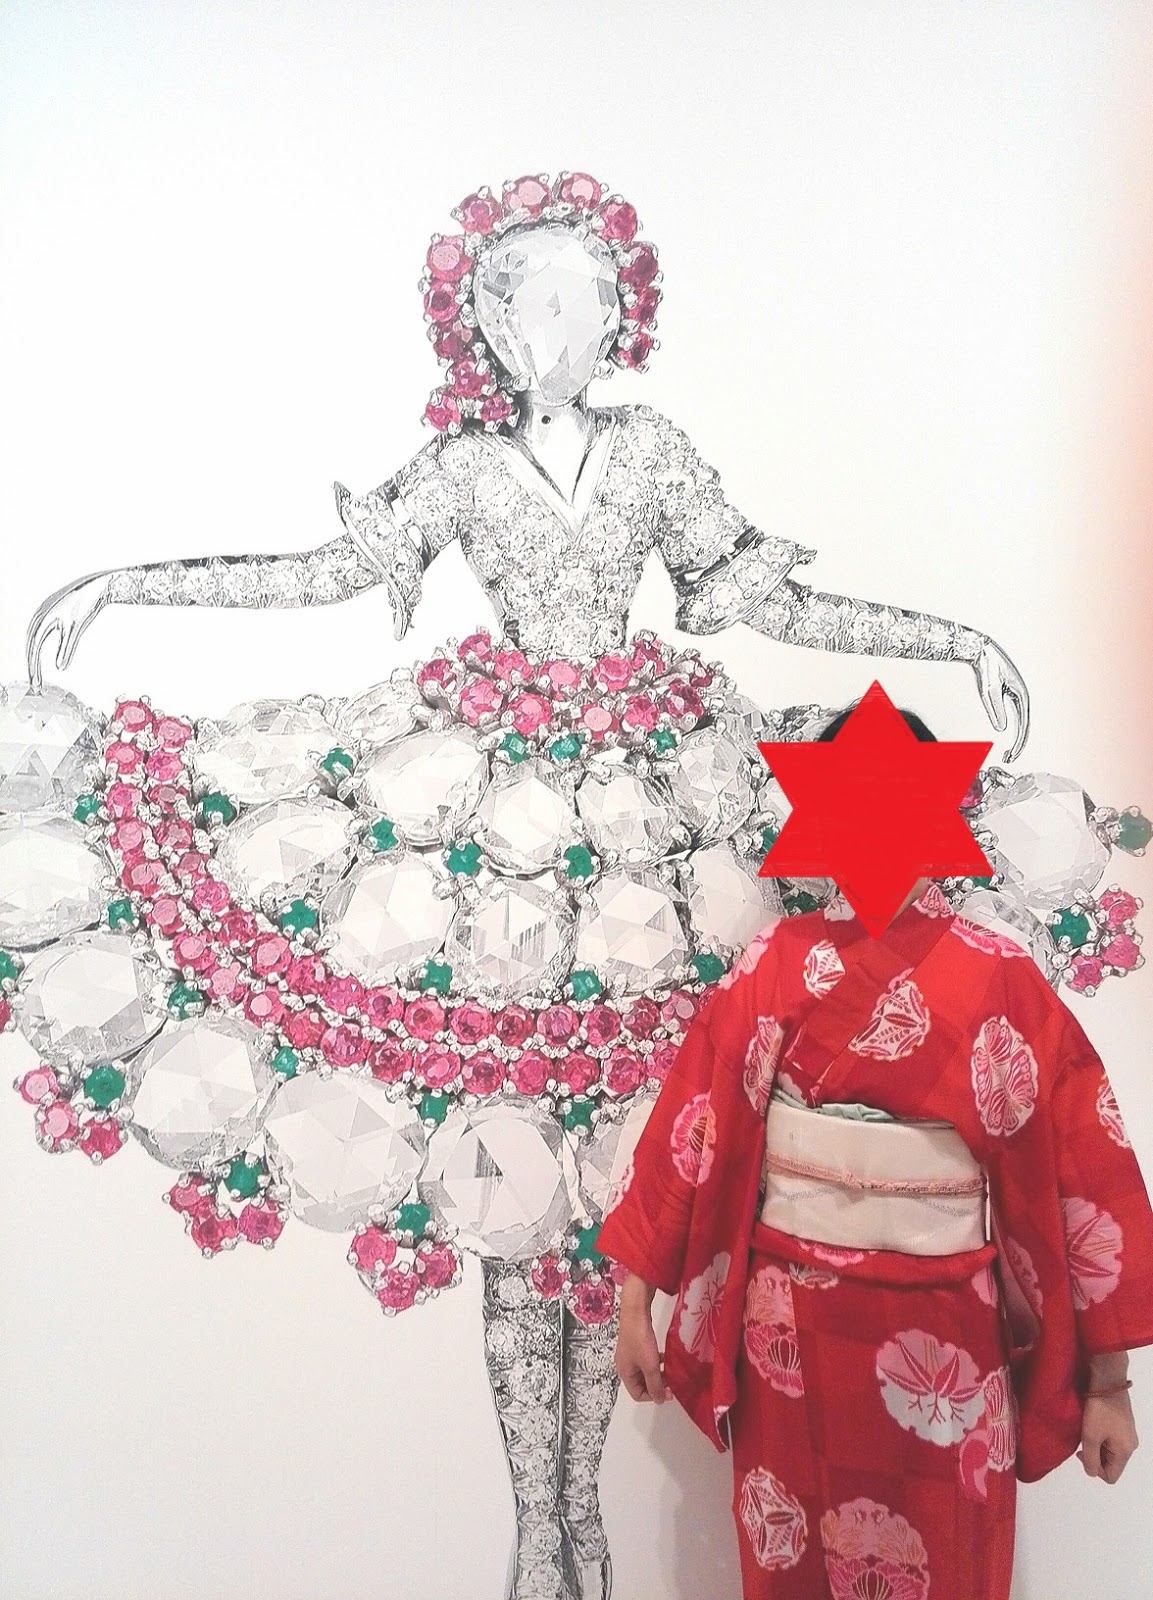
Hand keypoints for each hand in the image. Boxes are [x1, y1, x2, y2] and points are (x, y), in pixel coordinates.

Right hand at [26, 571, 111, 687]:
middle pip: (30, 643)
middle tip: (35, 682)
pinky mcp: (50, 609)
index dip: (33, 666)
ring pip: (33, 636)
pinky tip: (40, 649)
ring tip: (36, 670)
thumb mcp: (76, 629)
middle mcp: (40, 614)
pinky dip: (37, 643)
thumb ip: (66, 649)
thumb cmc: (86, 603)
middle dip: (31, 663)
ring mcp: (44, 610)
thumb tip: (60, 667)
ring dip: (32, 653)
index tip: (35, 682)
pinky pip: (38, 629)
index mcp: (43, 618)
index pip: (34, 647)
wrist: (96, 585)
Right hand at [614, 1275, 667, 1403]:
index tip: (668, 1392)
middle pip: (641, 1384)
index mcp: (625, 1374)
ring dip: (658, 1373)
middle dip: (657, 1384)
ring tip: (669, 1370)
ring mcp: (629, 1355)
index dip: (654, 1396)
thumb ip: (655, 1385)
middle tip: (671, 1382)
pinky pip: (646, 1360)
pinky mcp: (635, 1344)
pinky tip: (663, 1356)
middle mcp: (625, 1366)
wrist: (635, 1312)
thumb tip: (659, 1400)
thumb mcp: (650, 1366)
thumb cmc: (640, 1339)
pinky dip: (655, 1362)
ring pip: (645, 1372)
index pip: (638, 1395)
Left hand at [973, 636, 1029, 762]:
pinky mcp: (1008, 694)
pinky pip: (1013, 715)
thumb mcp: (989, 690)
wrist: (981, 650)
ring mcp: (1016, 695)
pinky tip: (1004, 735)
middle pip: (1024, 725)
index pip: (1024, 725)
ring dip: (1016, 738)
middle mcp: (1022, 696)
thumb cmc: (986, 668)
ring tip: (1008, 753)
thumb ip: (996, 709)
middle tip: (1009, 758)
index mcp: (1021, 695)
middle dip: (1018, 744)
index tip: (1012, 755)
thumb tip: (1001, 729)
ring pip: (1020, 721)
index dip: (1019, 742)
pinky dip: (1011, 727)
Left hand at [1077, 1391, 1138, 1483]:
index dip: (1094, 1469)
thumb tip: (1091, 1472)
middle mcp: (1130, 1445)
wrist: (1108, 1379)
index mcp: (1125, 1451)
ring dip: (1096, 1444)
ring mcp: (1127, 1433)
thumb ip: (1090, 1459)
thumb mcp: (1091, 1436)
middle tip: (1083, 1439)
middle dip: (1094, 1455)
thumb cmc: (1100, 1408)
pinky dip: (1099, 1435)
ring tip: (1087, 1429)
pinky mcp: (1122, 1423)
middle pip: (1110, 1463)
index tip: (1082, 1451)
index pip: (1110, 1476)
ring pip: (1108, 1450)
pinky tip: (1091, 1422)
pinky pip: (1110, 1438)